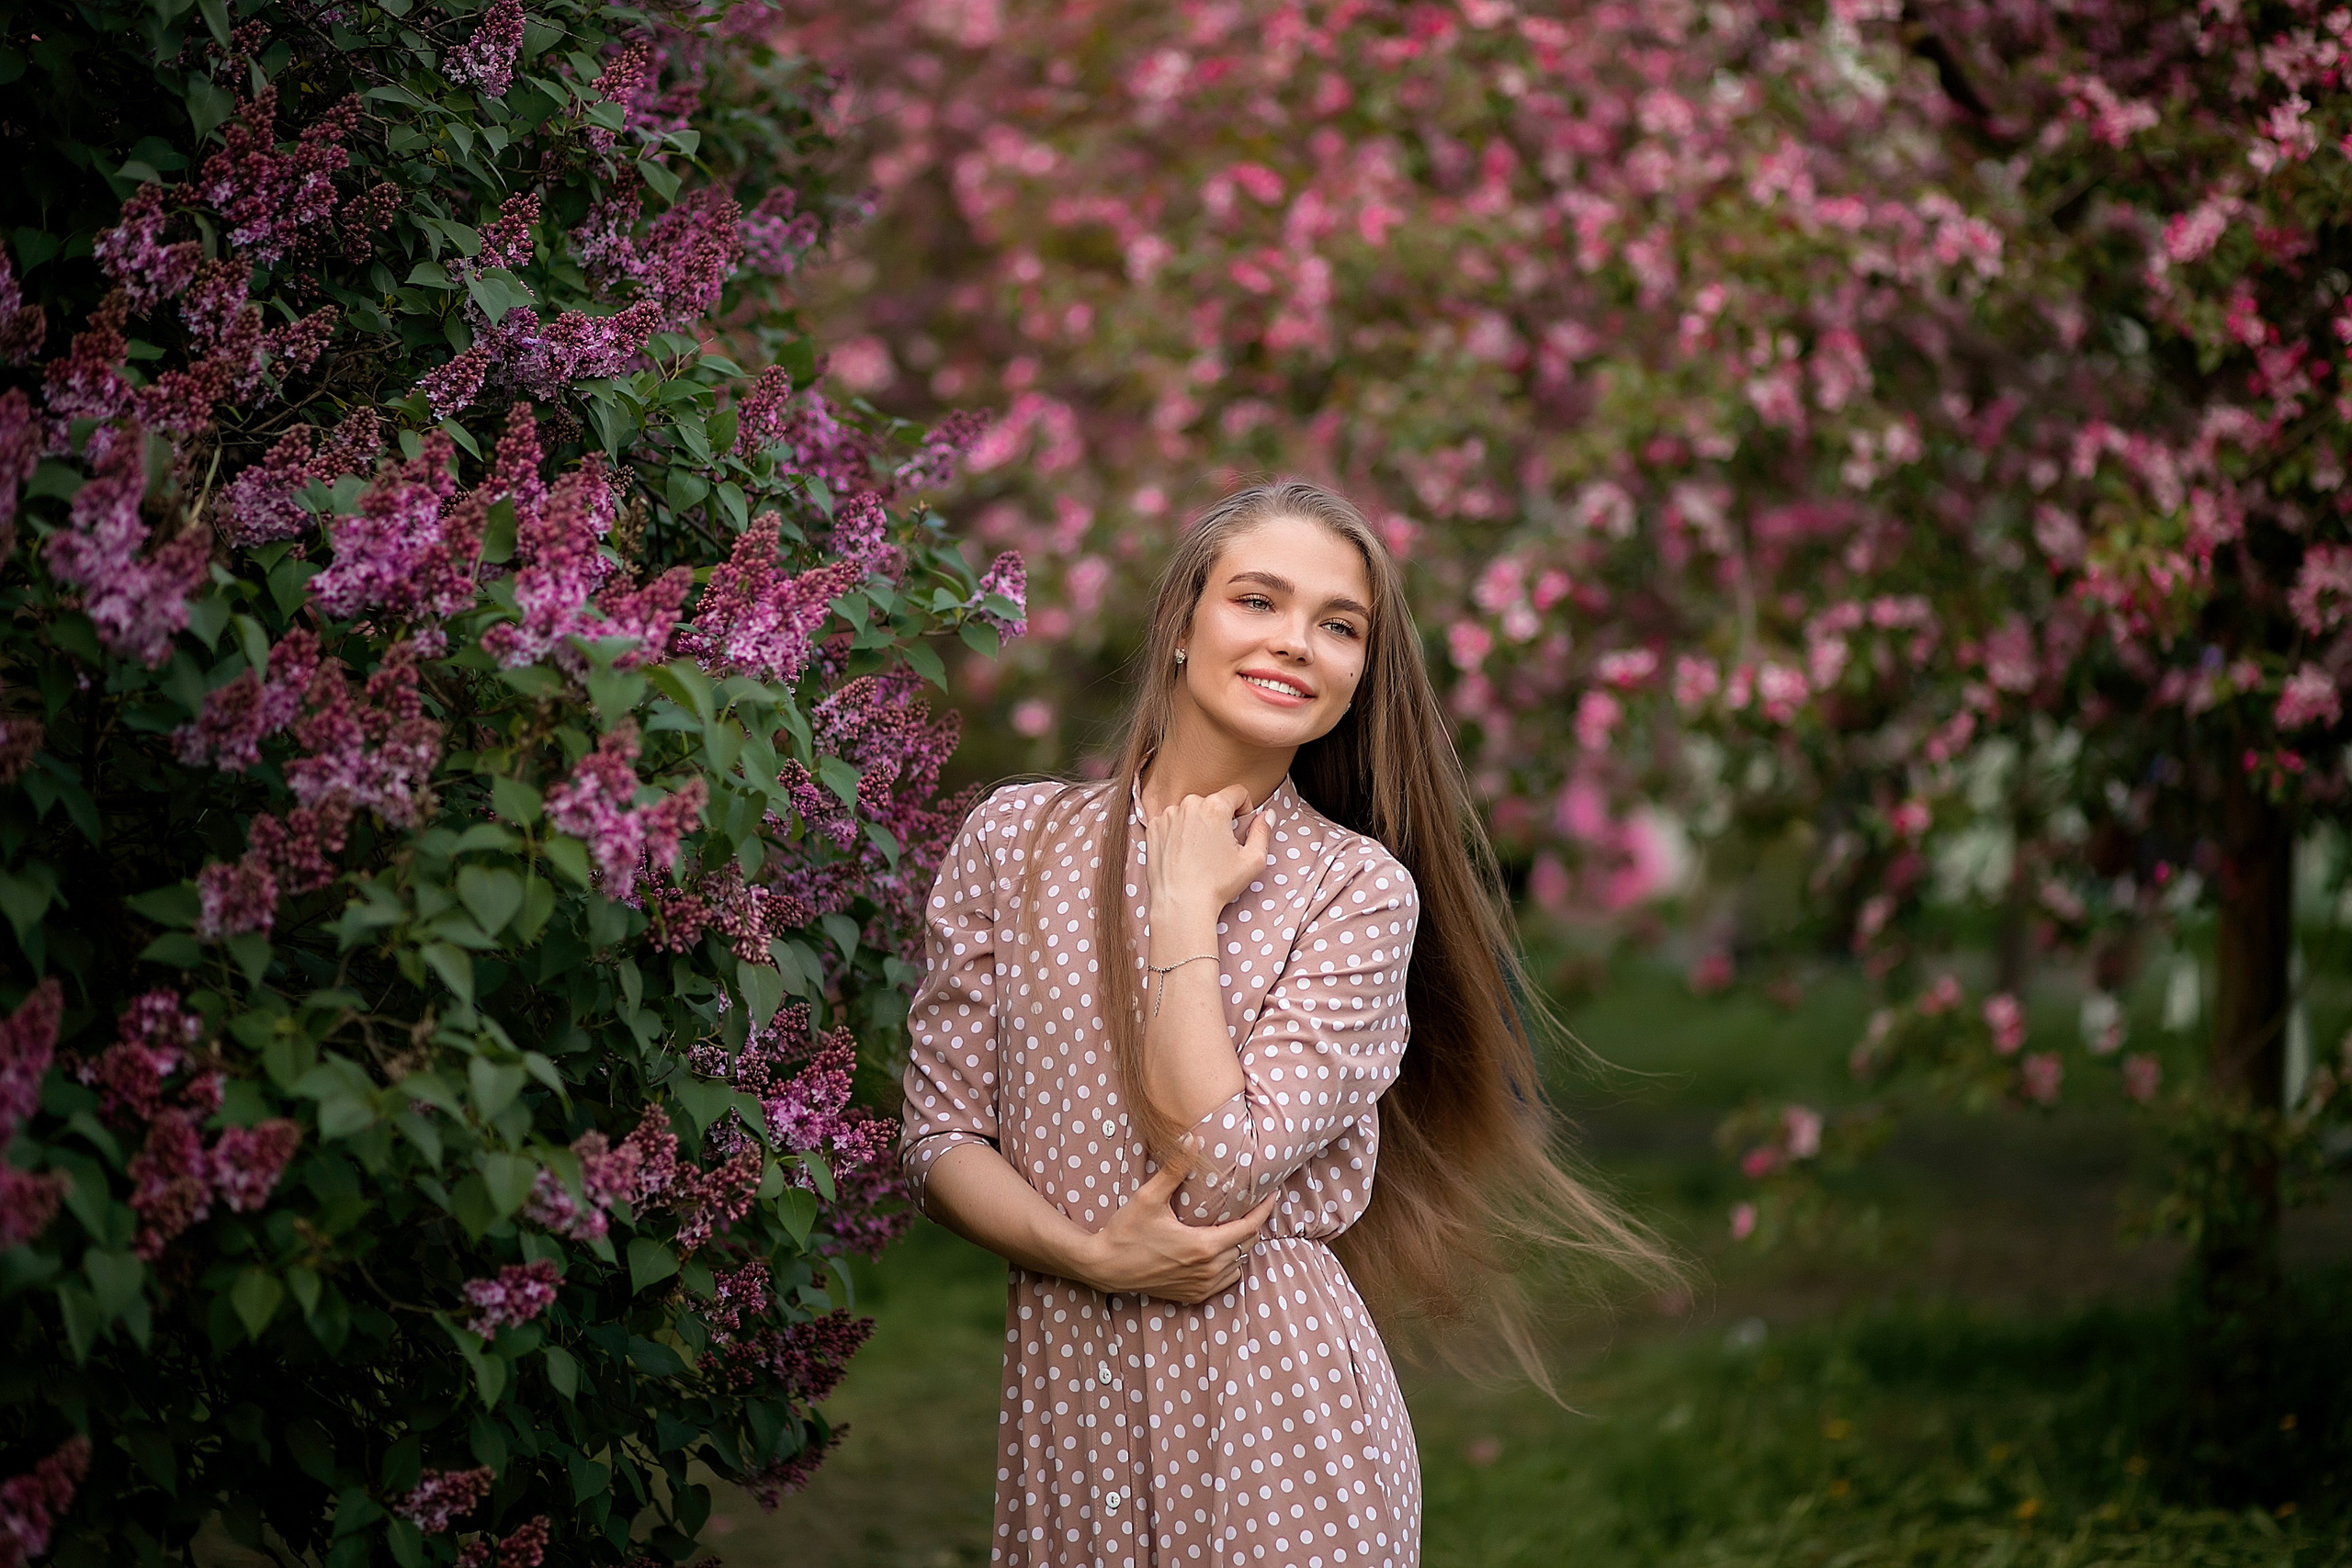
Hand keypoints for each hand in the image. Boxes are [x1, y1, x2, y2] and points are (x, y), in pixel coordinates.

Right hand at [1077, 1160, 1277, 1302]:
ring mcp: (1200, 1286)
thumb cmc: (1125, 1232)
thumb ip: (1174, 1169)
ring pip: (1239, 1266)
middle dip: (1254, 1225)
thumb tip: (1193, 1140)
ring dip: (1243, 1247)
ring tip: (1239, 1226)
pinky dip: (1230, 1267)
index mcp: (1203, 1246)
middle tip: (1255, 1205)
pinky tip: (1222, 1252)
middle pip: (1247, 1246)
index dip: (1265, 1210)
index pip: (1249, 1228)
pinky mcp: (1191, 1296)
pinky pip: (1225, 1282)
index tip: (1273, 1194)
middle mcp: (1207, 1270)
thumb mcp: (1149, 1197)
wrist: (1104, 1267)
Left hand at [1145, 784, 1273, 932]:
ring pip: (1191, 812)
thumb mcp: (1253, 860)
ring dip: (1198, 825)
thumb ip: (1263, 832)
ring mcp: (1167, 816)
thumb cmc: (1218, 885)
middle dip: (1219, 819)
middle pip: (1213, 802)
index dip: (1244, 810)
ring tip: (1199, 853)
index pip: (1237, 793)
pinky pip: (1172, 822)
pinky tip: (1183, 855)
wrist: (1181, 904)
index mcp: (1214, 806)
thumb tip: (1266, 815)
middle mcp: (1188, 804)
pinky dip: (1178, 833)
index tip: (1240, 829)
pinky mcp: (1153, 829)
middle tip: (1220, 847)